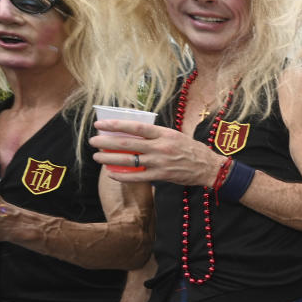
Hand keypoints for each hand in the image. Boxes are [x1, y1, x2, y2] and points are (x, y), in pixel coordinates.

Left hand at [91, 120, 223, 186]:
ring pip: (129, 160)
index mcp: (163, 133)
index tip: (101, 125)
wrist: (208, 167)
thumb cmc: (191, 149)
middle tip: (93, 141)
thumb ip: (156, 134)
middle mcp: (159, 147)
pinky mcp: (161, 176)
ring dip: (110, 159)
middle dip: (106, 142)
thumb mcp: (175, 135)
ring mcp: (159, 162)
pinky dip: (122, 175)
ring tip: (97, 157)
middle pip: (127, 143)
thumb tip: (133, 133)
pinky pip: (137, 177)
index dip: (116, 125)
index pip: (135, 127)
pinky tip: (112, 173)